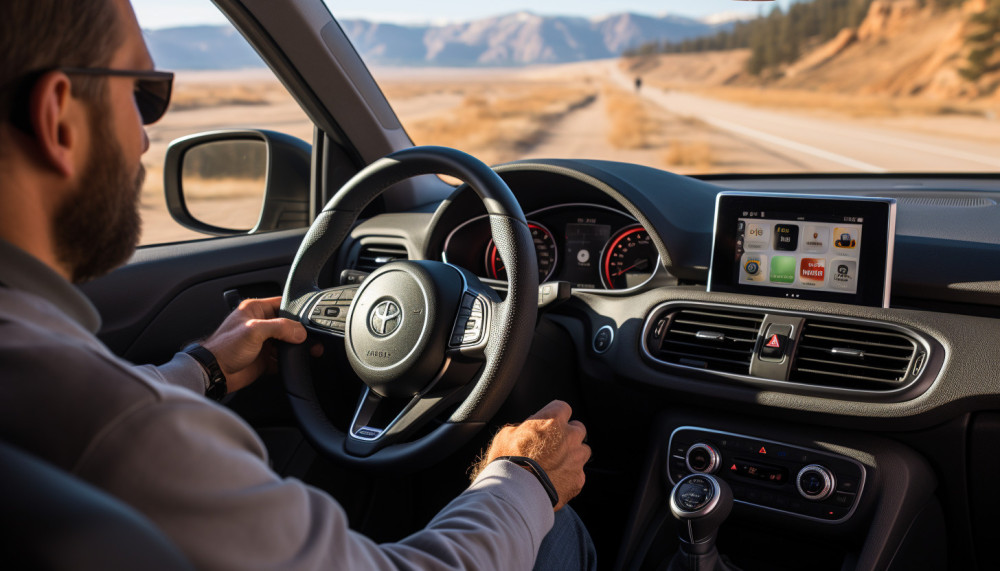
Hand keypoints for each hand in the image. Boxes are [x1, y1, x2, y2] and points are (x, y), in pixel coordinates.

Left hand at [200, 297, 316, 392]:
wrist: (214, 374)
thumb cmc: (223, 348)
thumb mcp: (253, 331)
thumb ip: (280, 327)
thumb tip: (300, 332)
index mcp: (255, 310)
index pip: (283, 304)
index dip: (298, 311)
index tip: (309, 321)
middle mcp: (260, 324)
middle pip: (289, 325)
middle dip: (301, 333)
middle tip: (312, 339)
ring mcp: (263, 342)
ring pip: (288, 342)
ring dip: (297, 348)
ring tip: (308, 351)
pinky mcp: (264, 358)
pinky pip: (283, 359)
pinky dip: (289, 362)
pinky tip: (293, 363)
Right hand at [474, 400, 589, 510]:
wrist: (516, 494)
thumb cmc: (508, 462)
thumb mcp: (505, 436)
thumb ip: (522, 429)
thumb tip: (525, 431)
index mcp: (552, 421)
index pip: (563, 407)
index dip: (555, 416)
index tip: (549, 423)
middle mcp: (570, 437)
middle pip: (578, 428)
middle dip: (568, 434)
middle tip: (553, 444)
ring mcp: (576, 459)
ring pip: (583, 451)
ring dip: (572, 454)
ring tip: (556, 464)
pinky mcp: (578, 479)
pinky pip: (578, 474)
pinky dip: (569, 476)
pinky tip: (555, 481)